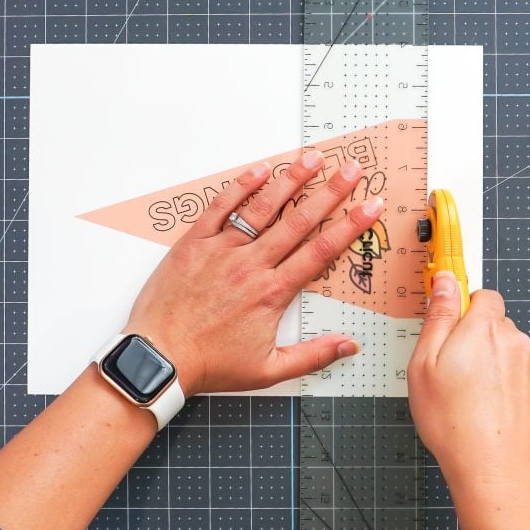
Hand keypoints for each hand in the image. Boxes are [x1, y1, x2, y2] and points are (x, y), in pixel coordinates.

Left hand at [123, 150, 384, 396]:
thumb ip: (312, 356)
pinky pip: (220, 207)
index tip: (370, 206)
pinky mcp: (194, 243)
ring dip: (291, 181)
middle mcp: (251, 265)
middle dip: (330, 193)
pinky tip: (260, 169)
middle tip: (351, 170)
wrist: (159, 357)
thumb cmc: (209, 364)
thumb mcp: (268, 370)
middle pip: (299, 222)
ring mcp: (222, 250)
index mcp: (272, 293)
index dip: (350, 226)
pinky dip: (241, 186)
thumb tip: (348, 347)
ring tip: (312, 159)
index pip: (321, 252)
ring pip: (263, 208)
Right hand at [406, 272, 529, 498]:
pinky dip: (513, 388)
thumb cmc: (452, 423)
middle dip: (479, 342)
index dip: (466, 310)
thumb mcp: (424, 365)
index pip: (484, 296)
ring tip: (476, 400)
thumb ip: (438, 316)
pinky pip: (527, 378)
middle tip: (456, 375)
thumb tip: (445, 281)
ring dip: (497, 366)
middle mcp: (516, 341)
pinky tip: (496, 411)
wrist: (493, 470)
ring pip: (512, 353)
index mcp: (484, 329)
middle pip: (497, 326)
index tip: (453, 329)